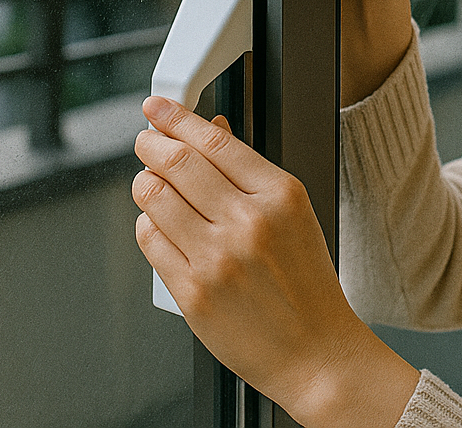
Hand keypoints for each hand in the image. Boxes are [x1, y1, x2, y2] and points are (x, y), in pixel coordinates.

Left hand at [134, 96, 419, 427]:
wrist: (316, 352)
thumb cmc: (306, 285)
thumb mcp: (292, 215)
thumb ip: (248, 171)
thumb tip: (210, 131)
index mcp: (280, 196)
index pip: (214, 141)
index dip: (177, 118)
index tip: (158, 108)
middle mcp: (248, 223)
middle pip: (176, 162)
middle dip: (150, 144)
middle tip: (146, 141)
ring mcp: (218, 258)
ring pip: (154, 197)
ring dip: (146, 184)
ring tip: (153, 185)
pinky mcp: (194, 292)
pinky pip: (149, 240)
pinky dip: (148, 226)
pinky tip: (162, 227)